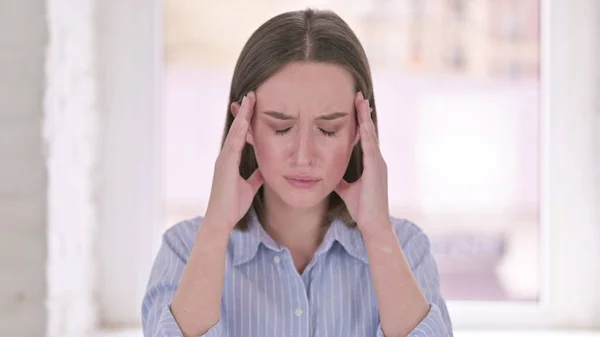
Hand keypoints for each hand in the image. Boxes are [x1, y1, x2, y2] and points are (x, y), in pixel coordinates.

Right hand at [204, 92, 263, 231]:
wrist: (221, 219)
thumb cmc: (232, 205)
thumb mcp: (249, 187)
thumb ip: (256, 177)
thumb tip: (265, 170)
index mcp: (230, 160)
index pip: (240, 135)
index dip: (247, 120)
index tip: (254, 105)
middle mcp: (225, 156)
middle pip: (237, 129)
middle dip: (245, 112)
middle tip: (252, 94)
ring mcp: (224, 160)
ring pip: (235, 132)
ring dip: (243, 115)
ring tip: (250, 99)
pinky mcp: (225, 165)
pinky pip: (233, 144)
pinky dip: (240, 131)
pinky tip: (246, 120)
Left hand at [335, 92, 391, 237]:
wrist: (373, 224)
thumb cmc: (363, 209)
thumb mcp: (347, 191)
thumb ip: (339, 180)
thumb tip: (327, 174)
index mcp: (372, 164)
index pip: (365, 137)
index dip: (360, 122)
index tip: (355, 107)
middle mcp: (377, 161)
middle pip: (369, 131)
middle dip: (363, 113)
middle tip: (359, 95)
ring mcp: (378, 164)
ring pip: (371, 135)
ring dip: (365, 118)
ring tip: (361, 102)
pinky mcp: (376, 170)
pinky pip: (371, 148)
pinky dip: (367, 135)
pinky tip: (362, 123)